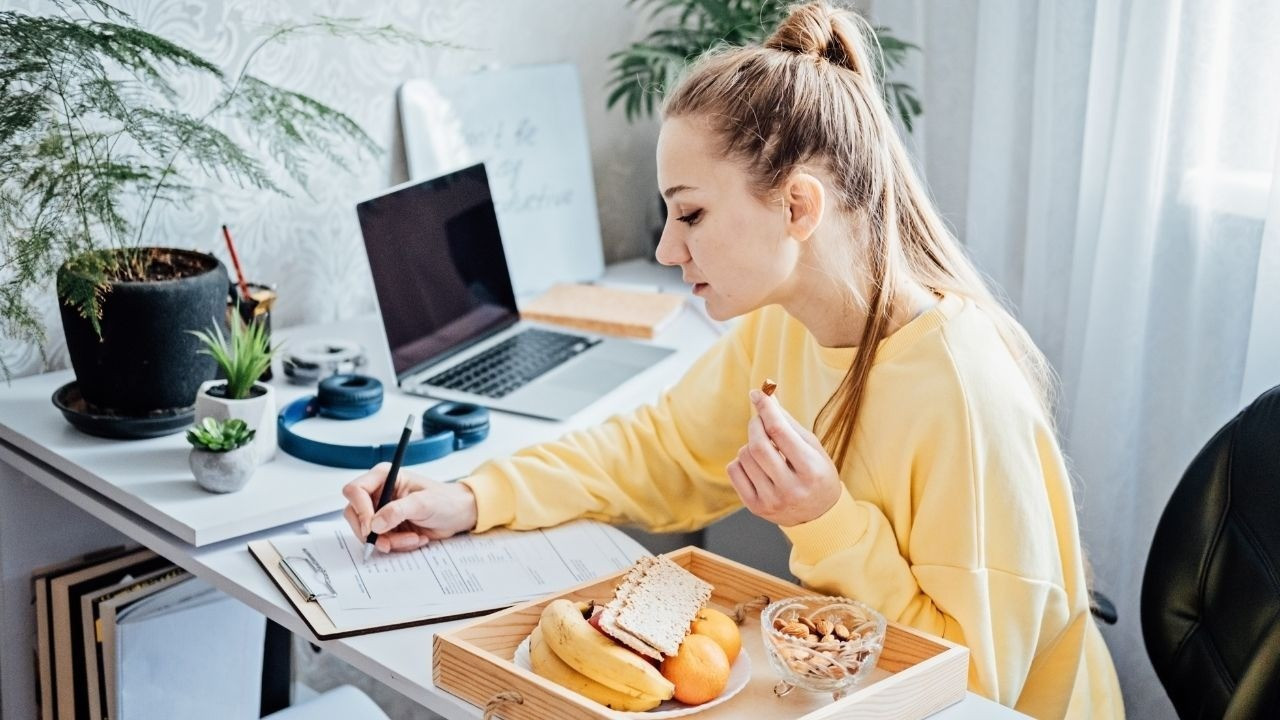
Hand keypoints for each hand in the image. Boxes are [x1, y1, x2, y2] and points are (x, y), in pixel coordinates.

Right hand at [342, 463, 478, 551]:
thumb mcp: (424, 503)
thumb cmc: (445, 500)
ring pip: (366, 532)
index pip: (356, 490)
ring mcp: (381, 511)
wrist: (459, 514)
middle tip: (388, 542)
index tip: (371, 527)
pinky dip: (396, 545)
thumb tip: (375, 524)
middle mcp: (379, 493)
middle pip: (354, 514)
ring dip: (389, 541)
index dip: (360, 509)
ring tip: (413, 538)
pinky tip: (415, 539)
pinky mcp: (387, 527)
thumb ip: (398, 511)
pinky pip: (380, 541)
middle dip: (372, 532)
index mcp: (385, 477)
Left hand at [726, 388, 842, 526]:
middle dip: (755, 424)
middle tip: (760, 419)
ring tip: (766, 450)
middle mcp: (790, 489)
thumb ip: (788, 423)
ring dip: (750, 444)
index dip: (766, 408)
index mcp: (810, 470)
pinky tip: (756, 465)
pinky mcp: (755, 507)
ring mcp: (771, 501)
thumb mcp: (811, 447)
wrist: (819, 515)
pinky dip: (741, 460)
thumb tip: (766, 397)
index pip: (779, 432)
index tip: (758, 394)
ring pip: (744, 456)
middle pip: (758, 445)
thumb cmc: (817, 474)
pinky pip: (734, 471)